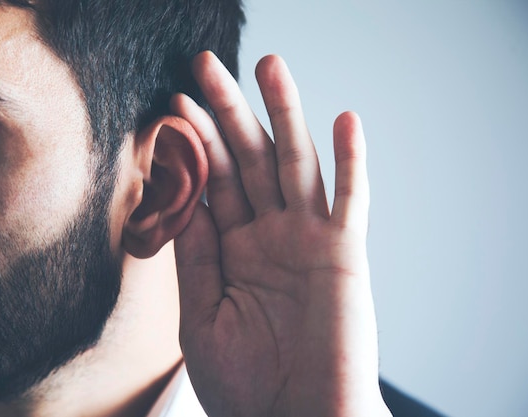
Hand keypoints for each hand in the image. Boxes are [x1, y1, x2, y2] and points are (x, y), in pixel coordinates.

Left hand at [172, 51, 390, 416]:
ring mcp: (309, 239)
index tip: (175, 106)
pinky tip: (345, 120)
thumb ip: (196, 255)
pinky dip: (351, 162)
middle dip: (229, 111)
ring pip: (295, 163)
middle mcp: (271, 235)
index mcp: (234, 249)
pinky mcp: (345, 254)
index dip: (195, 143)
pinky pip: (351, 200)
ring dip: (284, 114)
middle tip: (206, 64)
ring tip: (269, 66)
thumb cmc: (249, 384)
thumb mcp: (202, 316)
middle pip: (247, 158)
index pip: (212, 182)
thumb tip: (181, 199)